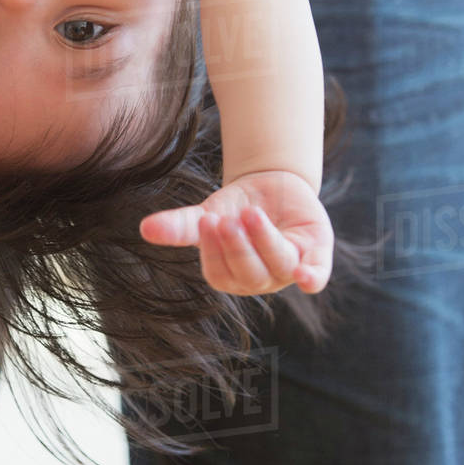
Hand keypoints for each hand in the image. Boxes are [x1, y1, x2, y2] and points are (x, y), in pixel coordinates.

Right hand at [138, 170, 333, 295]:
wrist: (272, 185)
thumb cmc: (235, 207)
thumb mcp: (208, 213)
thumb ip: (181, 225)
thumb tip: (144, 228)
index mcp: (233, 277)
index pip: (221, 274)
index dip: (214, 251)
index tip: (206, 219)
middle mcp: (263, 280)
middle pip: (251, 274)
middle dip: (238, 248)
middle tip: (226, 219)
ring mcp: (291, 269)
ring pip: (280, 266)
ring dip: (265, 242)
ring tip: (249, 212)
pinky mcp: (317, 255)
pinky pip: (318, 275)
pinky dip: (312, 278)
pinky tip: (305, 277)